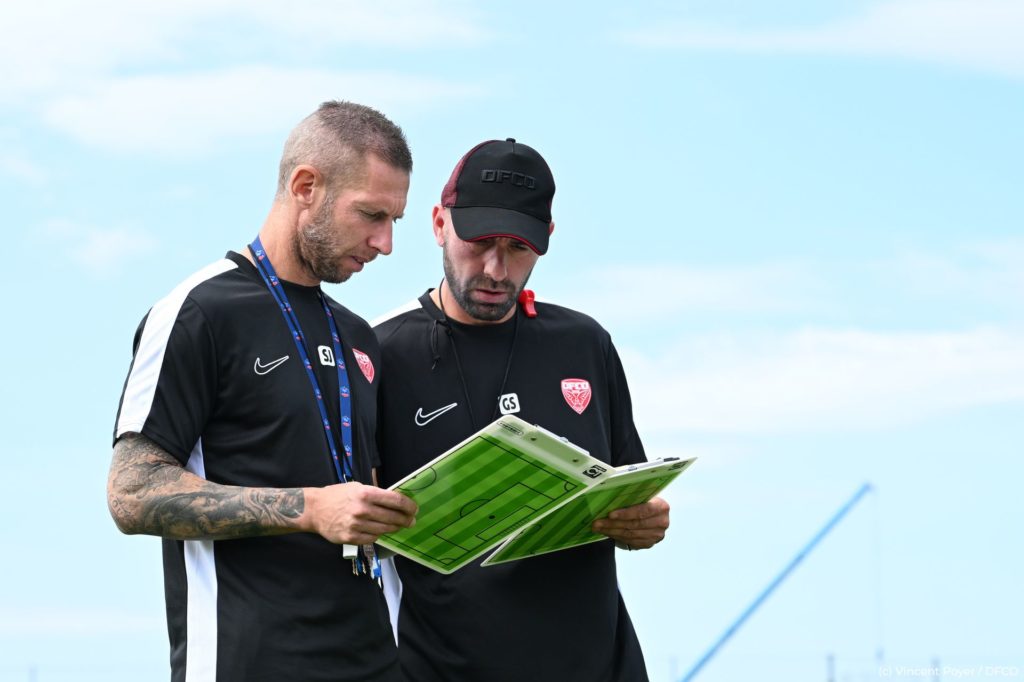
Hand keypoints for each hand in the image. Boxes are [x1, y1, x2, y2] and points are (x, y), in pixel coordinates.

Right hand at [303, 482, 417, 544]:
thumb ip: (376, 494)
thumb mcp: (357, 487)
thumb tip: (396, 501)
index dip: (409, 506)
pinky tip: (379, 531)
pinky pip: (372, 539)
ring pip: (385, 530)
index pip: (395, 501)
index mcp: (365, 493)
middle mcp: (362, 509)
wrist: (315, 509)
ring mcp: (356, 525)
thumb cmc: (338, 495)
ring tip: (398, 526)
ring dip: (394, 528)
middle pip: (393, 517)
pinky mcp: (351, 538)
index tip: (414, 509)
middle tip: (411, 521)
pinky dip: (378, 535)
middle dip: (406, 520)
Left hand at [591, 496, 669, 549]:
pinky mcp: (649, 543)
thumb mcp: (642, 495)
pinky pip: (631, 542)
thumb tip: (609, 495)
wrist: (654, 513)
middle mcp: (662, 522)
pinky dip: (617, 537)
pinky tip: (607, 532)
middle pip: (634, 524)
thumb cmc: (645, 500)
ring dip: (612, 531)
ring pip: (630, 534)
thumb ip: (632, 496)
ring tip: (598, 528)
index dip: (626, 513)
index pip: (643, 511)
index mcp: (661, 507)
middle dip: (613, 524)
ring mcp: (656, 535)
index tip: (610, 514)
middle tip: (597, 522)